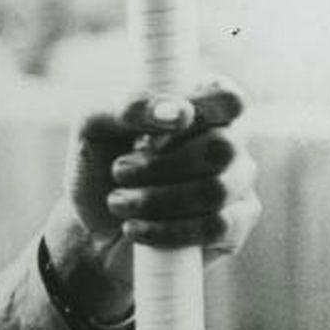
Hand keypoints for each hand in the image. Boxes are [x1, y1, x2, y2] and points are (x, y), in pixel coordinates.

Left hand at [42, 78, 260, 321]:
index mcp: (202, 102)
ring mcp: (237, 182)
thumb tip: (179, 113)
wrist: (92, 223)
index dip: (199, 113)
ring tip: (117, 202)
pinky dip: (167, 230)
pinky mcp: (234, 225)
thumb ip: (129, 106)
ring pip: (216, 191)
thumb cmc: (99, 163)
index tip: (155, 131)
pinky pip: (217, 227)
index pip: (228, 99)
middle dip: (159, 166)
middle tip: (118, 171)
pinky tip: (134, 228)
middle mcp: (229, 139)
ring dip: (155, 200)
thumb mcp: (95, 125)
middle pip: (221, 148)